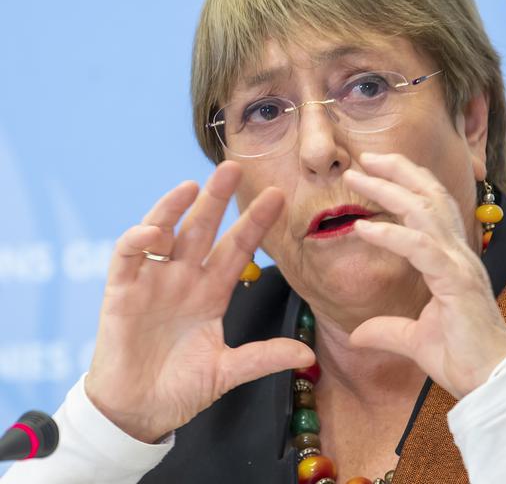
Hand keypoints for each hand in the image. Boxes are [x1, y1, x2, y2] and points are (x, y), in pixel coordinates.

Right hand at [84, 162, 314, 442]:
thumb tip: (309, 353)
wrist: (138, 412)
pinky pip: (127, 257)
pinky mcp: (121, 293)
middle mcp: (184, 279)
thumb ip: (263, 358)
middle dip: (217, 199)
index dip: (255, 223)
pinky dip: (137, 240)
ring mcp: (152, 282)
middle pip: (203, 230)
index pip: (238, 248)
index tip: (278, 197)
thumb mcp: (228, 372)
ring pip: (165, 233)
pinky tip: (153, 230)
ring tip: (193, 186)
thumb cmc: (181, 388)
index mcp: (212, 293)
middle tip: (234, 168)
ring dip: (174, 208)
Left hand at [343, 152, 505, 398]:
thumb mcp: (414, 341)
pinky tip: (363, 227)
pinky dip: (390, 234)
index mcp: (453, 261)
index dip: (406, 184)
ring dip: (390, 188)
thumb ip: (387, 330)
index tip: (375, 171)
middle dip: (398, 171)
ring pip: (425, 210)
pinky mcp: (456, 281)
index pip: (432, 208)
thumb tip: (357, 334)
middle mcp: (460, 254)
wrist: (489, 383)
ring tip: (360, 174)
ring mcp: (460, 264)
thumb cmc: (462, 359)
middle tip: (365, 156)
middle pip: (430, 196)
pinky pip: (420, 248)